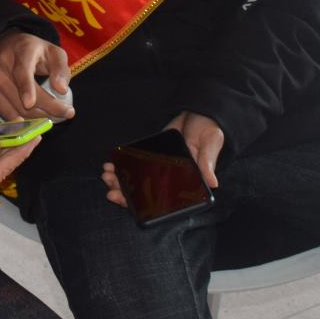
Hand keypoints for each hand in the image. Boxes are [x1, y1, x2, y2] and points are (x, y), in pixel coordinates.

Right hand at [0, 31, 76, 124]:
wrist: (6, 45)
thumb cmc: (35, 52)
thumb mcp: (54, 53)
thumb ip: (60, 70)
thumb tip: (61, 90)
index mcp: (21, 50)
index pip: (21, 72)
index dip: (25, 88)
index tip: (30, 103)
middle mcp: (1, 63)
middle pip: (20, 97)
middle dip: (46, 110)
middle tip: (66, 114)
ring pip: (14, 109)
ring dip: (35, 119)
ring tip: (51, 116)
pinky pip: (4, 113)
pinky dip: (20, 121)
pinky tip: (33, 120)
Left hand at [103, 110, 223, 208]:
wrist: (199, 112)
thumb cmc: (209, 131)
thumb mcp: (210, 144)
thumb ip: (207, 163)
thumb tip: (212, 183)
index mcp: (186, 181)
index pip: (163, 200)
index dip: (144, 205)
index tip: (127, 202)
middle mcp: (171, 178)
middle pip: (145, 192)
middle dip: (125, 194)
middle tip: (110, 191)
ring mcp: (159, 167)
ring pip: (137, 179)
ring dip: (120, 180)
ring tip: (107, 175)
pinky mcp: (151, 155)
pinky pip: (135, 163)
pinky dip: (122, 165)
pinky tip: (112, 164)